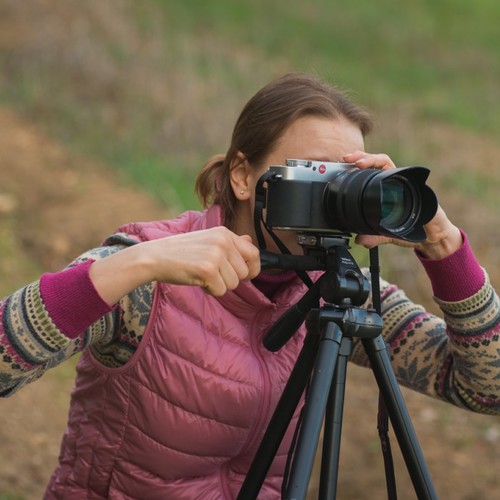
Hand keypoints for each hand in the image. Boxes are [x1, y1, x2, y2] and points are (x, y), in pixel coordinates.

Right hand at [142, 226, 260, 295]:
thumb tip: (249, 240)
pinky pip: (221, 291)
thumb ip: (229, 243)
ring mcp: (216, 255)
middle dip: (230, 279)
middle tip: (212, 274)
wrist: (154, 257)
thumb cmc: (180, 252)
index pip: (254, 253)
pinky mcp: (208, 270)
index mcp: (224, 233)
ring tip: (202, 275)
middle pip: (245, 273)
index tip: (245, 276)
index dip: (252, 268)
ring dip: (219, 285)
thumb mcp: (207, 240)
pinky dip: (210, 291)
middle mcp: (223, 241)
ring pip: (234, 284)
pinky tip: (197, 280)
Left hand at [343, 151, 462, 258]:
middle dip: (362, 157)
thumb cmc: (412, 229)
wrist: (433, 235)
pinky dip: (392, 171)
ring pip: (387, 163)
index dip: (357, 167)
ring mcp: (404, 182)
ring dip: (373, 159)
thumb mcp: (387, 235)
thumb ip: (373, 237)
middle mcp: (393, 182)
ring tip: (360, 163)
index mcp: (384, 190)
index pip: (369, 172)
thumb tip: (359, 241)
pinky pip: (404, 174)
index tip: (344, 165)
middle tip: (350, 159)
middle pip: (376, 162)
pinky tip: (383, 172)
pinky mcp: (415, 186)